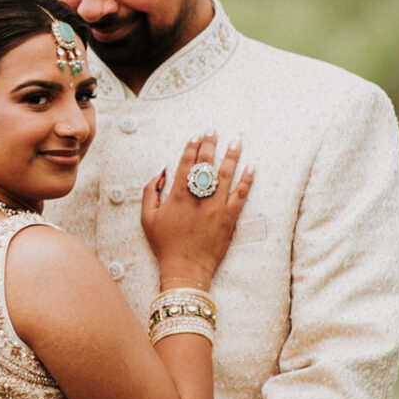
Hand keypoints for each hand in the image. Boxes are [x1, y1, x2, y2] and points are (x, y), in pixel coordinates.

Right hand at [140, 130, 254, 289]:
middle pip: (206, 164)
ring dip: (232, 156)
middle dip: (210, 144)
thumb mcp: (147, 218)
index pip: (186, 163)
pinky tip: (251, 167)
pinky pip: (241, 195)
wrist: (185, 268)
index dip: (191, 147)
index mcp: (178, 195)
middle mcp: (198, 197)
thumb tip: (161, 171)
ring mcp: (216, 207)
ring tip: (236, 141)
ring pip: (226, 175)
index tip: (196, 135)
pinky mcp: (229, 218)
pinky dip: (247, 180)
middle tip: (213, 130)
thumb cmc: (165, 244)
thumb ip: (150, 191)